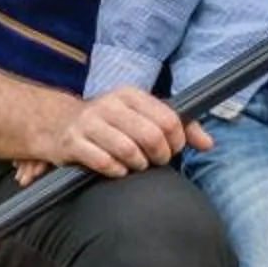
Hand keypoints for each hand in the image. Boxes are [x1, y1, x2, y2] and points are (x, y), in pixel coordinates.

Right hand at [30, 87, 211, 180]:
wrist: (59, 125)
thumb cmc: (110, 124)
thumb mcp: (142, 116)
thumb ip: (179, 126)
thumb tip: (208, 143)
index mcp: (130, 95)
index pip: (169, 120)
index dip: (177, 142)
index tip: (172, 150)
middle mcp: (109, 104)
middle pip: (151, 136)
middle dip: (159, 157)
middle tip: (156, 162)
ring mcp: (89, 123)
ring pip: (128, 151)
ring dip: (138, 165)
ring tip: (136, 165)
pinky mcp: (73, 142)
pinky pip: (104, 163)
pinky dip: (116, 171)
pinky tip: (117, 170)